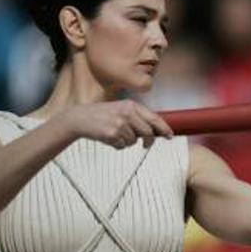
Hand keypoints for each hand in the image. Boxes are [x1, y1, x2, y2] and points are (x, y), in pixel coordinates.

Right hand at [55, 100, 173, 149]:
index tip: (170, 135)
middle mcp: (127, 113)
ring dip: (127, 142)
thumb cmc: (103, 115)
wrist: (80, 118)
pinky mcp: (112, 134)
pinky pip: (122, 146)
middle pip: (148, 132)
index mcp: (132, 105)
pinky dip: (118, 145)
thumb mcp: (121, 109)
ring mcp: (119, 123)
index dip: (164, 128)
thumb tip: (156, 130)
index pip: (154, 118)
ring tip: (116, 135)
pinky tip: (109, 138)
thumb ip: (137, 117)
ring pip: (134, 141)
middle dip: (149, 141)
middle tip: (146, 145)